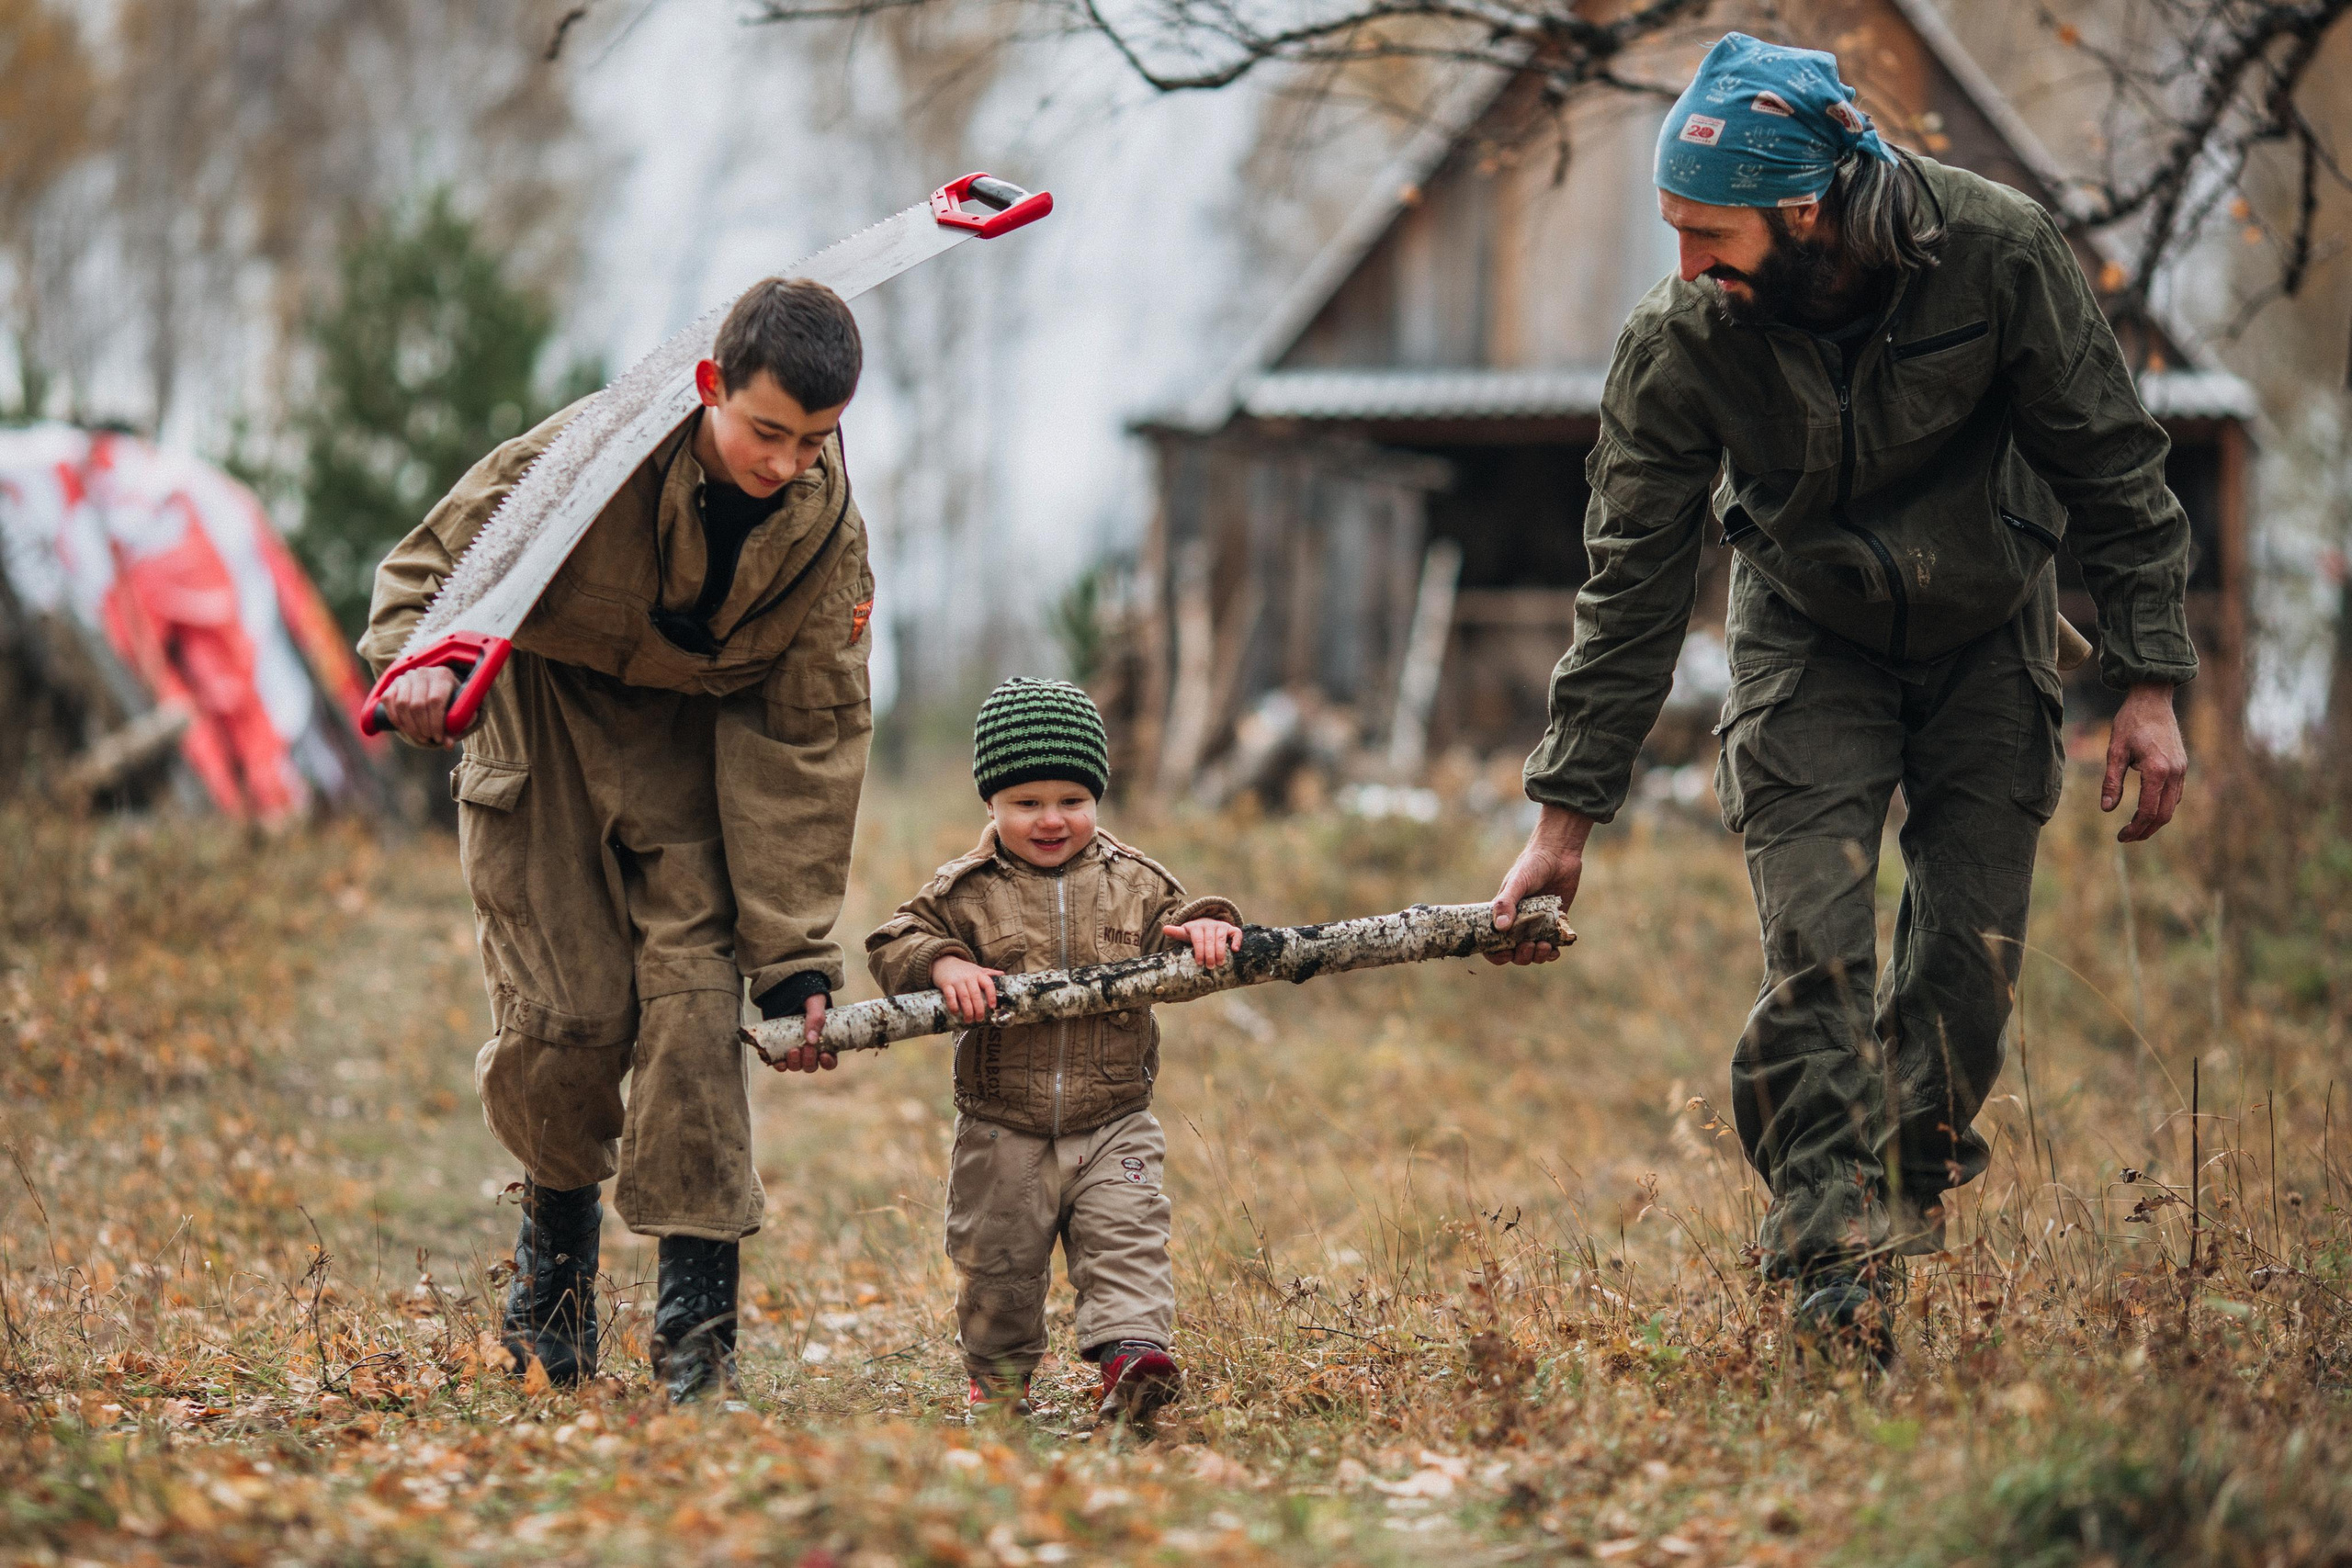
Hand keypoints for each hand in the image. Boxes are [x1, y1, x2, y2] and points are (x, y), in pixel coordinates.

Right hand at [383, 665, 458, 748]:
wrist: (437, 689)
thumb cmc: (450, 702)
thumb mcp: (457, 712)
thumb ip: (455, 727)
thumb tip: (448, 745)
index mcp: (443, 675)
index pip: (435, 701)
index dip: (435, 723)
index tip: (438, 738)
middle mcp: (423, 672)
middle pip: (417, 704)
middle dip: (422, 727)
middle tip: (428, 738)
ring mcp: (406, 676)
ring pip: (402, 704)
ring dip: (409, 726)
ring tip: (419, 736)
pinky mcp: (393, 683)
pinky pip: (388, 701)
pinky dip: (395, 718)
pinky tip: (404, 729)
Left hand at [774, 993, 836, 1072]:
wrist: (787, 988)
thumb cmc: (807, 996)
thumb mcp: (815, 1003)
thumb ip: (816, 1018)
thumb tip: (811, 1039)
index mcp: (824, 1041)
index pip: (830, 1060)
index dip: (828, 1062)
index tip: (824, 1055)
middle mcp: (810, 1049)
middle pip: (811, 1065)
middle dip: (809, 1060)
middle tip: (807, 1048)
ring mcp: (794, 1049)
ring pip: (796, 1066)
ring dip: (795, 1063)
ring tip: (793, 1050)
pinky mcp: (779, 1047)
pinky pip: (780, 1063)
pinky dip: (779, 1065)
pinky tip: (779, 1062)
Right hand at [931, 955, 1005, 1022]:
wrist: (943, 961)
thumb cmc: (963, 969)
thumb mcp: (976, 969)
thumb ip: (989, 973)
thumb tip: (1003, 974)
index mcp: (978, 974)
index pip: (988, 984)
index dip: (992, 996)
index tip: (992, 1007)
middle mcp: (968, 977)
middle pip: (976, 994)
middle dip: (979, 1009)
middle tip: (980, 1019)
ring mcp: (957, 980)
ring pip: (964, 997)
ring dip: (968, 1011)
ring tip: (969, 1020)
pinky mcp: (946, 984)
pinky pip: (950, 996)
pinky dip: (953, 1006)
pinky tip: (955, 1013)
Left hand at [1163, 918, 1242, 968]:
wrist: (1206, 924)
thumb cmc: (1195, 934)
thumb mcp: (1185, 933)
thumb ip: (1176, 932)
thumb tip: (1164, 929)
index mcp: (1197, 927)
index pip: (1198, 939)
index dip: (1199, 951)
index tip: (1199, 963)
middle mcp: (1209, 925)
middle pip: (1210, 940)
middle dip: (1210, 954)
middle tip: (1210, 966)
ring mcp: (1221, 926)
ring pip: (1221, 937)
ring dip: (1221, 951)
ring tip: (1220, 963)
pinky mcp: (1231, 928)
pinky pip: (1236, 932)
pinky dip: (1237, 940)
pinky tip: (1235, 950)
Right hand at [1488, 804, 1592, 965]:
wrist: (1559, 854)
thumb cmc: (1532, 864)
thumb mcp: (1517, 882)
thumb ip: (1506, 903)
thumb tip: (1500, 928)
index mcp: (1503, 914)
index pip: (1493, 942)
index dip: (1495, 953)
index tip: (1504, 954)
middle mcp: (1519, 923)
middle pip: (1514, 952)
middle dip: (1520, 956)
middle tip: (1528, 945)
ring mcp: (1538, 925)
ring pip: (1533, 952)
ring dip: (1537, 956)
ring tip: (1544, 946)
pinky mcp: (1555, 923)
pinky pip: (1552, 946)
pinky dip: (1552, 952)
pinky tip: (1555, 949)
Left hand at [2102, 681, 2186, 842]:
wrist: (2153, 700)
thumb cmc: (2130, 722)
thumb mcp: (2114, 750)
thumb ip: (2111, 781)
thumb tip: (2107, 809)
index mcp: (2157, 770)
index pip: (2149, 811)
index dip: (2135, 828)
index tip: (2121, 837)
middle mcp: (2175, 773)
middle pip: (2164, 814)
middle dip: (2146, 830)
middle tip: (2126, 837)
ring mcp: (2182, 769)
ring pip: (2172, 806)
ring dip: (2155, 820)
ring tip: (2134, 827)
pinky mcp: (2183, 766)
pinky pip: (2175, 794)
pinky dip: (2162, 806)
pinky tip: (2146, 809)